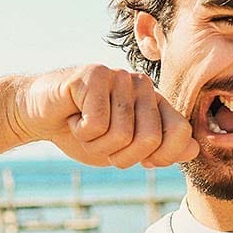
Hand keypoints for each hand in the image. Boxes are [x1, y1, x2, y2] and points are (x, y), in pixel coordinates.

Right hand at [6, 64, 198, 167]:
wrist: (39, 116)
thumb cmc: (84, 134)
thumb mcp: (125, 151)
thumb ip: (160, 152)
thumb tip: (194, 150)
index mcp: (157, 104)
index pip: (182, 134)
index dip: (161, 158)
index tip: (139, 159)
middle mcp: (143, 86)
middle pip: (150, 140)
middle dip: (121, 156)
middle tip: (101, 143)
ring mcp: (120, 76)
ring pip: (121, 135)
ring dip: (96, 145)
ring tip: (84, 127)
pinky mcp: (94, 73)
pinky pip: (97, 124)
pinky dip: (80, 131)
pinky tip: (72, 116)